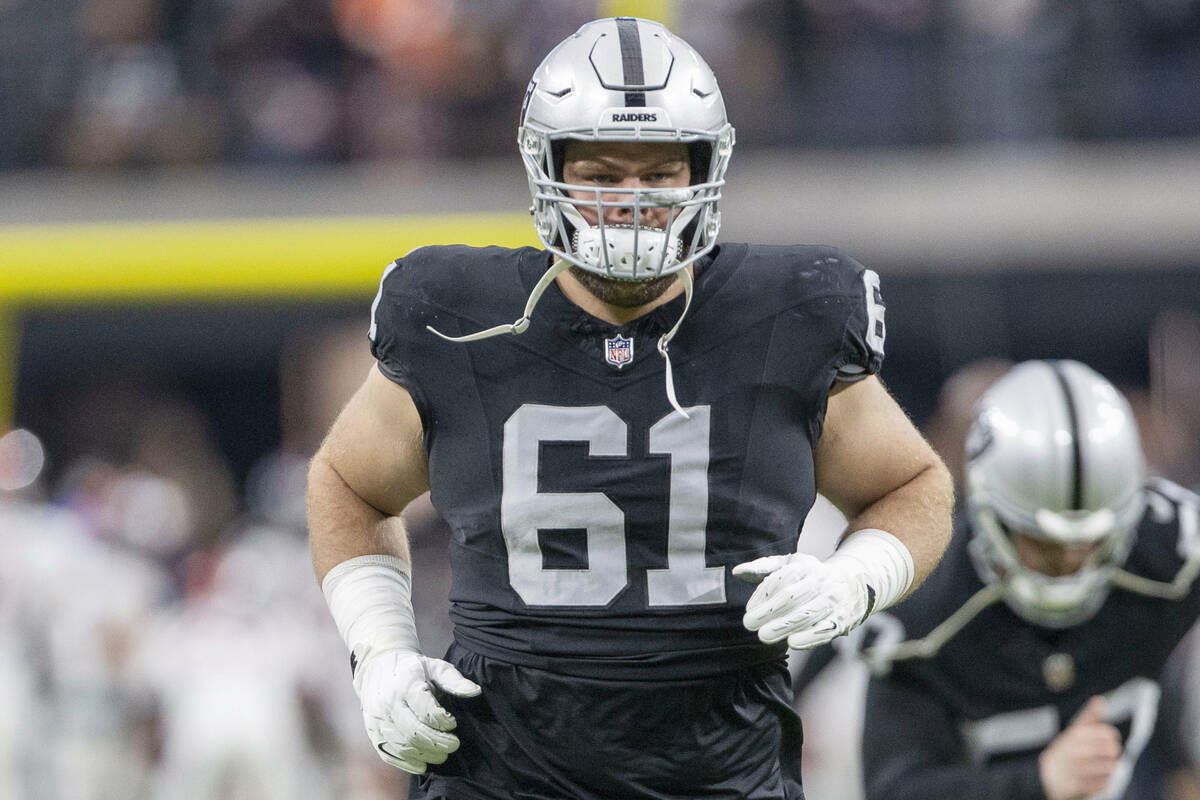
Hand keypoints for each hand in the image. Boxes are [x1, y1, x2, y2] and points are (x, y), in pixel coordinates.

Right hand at [354, 649, 481, 773]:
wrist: (377, 668)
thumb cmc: (413, 669)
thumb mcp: (435, 667)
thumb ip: (454, 680)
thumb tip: (475, 692)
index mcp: (406, 685)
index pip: (426, 710)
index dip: (443, 721)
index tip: (453, 723)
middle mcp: (388, 704)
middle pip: (414, 731)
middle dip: (438, 743)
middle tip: (454, 745)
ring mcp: (378, 720)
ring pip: (402, 746)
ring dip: (425, 755)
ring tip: (442, 754)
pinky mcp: (372, 732)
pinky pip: (388, 754)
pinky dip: (406, 763)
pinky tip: (422, 764)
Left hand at [733, 552, 870, 649]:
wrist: (855, 584)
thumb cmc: (812, 576)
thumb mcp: (791, 564)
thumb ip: (763, 567)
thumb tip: (737, 572)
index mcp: (805, 567)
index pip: (781, 579)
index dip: (763, 594)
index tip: (748, 609)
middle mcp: (820, 582)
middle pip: (792, 595)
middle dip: (769, 611)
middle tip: (749, 623)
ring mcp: (832, 601)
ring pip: (808, 613)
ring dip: (785, 625)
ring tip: (764, 636)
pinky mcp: (842, 620)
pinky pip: (826, 629)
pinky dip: (810, 637)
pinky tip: (793, 643)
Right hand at [1039, 696, 1121, 799]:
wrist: (1045, 778)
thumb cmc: (1065, 752)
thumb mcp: (1073, 732)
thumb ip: (1089, 718)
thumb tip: (1100, 700)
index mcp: (1075, 735)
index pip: (1107, 734)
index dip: (1111, 737)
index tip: (1107, 740)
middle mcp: (1075, 752)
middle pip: (1111, 750)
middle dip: (1112, 753)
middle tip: (1107, 755)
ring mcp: (1077, 770)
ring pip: (1111, 768)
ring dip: (1109, 769)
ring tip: (1101, 767)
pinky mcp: (1080, 787)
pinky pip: (1105, 784)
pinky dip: (1104, 782)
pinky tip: (1096, 779)